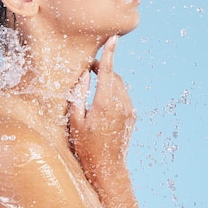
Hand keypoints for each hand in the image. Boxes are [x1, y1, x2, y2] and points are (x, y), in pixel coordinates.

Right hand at [68, 35, 136, 184]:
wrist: (107, 169)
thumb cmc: (86, 146)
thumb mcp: (76, 120)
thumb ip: (79, 94)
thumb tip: (83, 74)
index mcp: (105, 103)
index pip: (109, 71)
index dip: (110, 53)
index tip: (114, 38)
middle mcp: (121, 104)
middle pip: (114, 76)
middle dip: (104, 68)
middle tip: (89, 68)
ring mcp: (129, 110)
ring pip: (119, 86)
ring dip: (108, 81)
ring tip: (93, 86)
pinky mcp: (132, 117)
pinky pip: (123, 96)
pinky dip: (113, 92)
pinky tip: (101, 102)